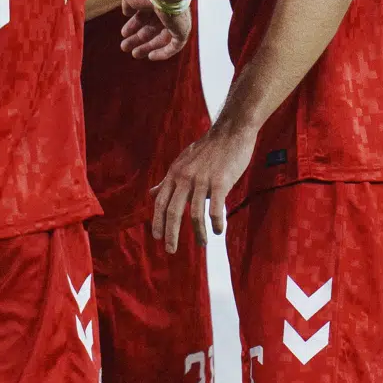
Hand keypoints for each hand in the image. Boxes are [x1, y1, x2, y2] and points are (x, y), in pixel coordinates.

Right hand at [119, 0, 192, 60]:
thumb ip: (128, 4)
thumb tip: (127, 13)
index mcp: (156, 0)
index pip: (145, 15)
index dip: (133, 25)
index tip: (123, 34)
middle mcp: (167, 10)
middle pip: (152, 28)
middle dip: (138, 38)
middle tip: (125, 47)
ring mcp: (177, 21)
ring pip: (162, 38)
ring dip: (148, 47)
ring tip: (134, 54)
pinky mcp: (183, 30)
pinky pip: (175, 46)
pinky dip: (163, 53)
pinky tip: (151, 57)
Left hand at [152, 121, 255, 252]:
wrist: (230, 132)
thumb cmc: (208, 150)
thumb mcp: (182, 163)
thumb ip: (168, 181)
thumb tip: (152, 194)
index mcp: (174, 174)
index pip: (161, 202)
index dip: (158, 221)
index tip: (157, 238)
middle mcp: (185, 177)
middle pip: (173, 211)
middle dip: (171, 233)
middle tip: (170, 250)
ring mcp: (202, 179)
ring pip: (195, 214)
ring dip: (198, 233)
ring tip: (202, 244)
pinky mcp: (221, 181)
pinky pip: (216, 208)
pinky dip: (217, 222)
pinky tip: (219, 231)